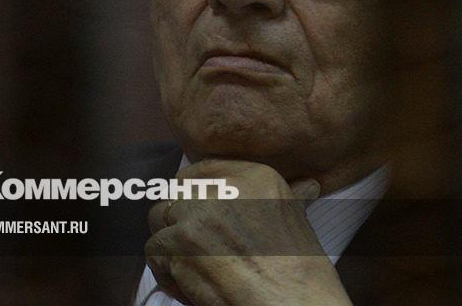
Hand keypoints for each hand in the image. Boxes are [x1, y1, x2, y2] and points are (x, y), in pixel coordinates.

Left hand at [144, 159, 353, 305]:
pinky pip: (154, 250)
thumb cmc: (299, 270)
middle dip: (181, 218)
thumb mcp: (296, 218)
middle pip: (177, 193)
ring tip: (192, 263)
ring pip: (159, 218)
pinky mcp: (177, 243)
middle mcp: (222, 188)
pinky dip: (166, 271)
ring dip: (170, 241)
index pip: (202, 169)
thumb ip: (283, 196)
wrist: (292, 303)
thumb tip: (307, 185)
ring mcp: (196, 214)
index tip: (198, 210)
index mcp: (253, 175)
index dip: (194, 191)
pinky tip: (189, 283)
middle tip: (197, 244)